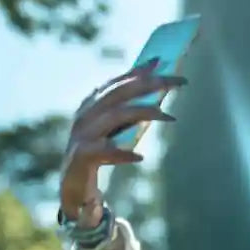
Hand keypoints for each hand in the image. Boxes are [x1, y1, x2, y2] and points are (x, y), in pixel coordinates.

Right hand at [59, 60, 184, 223]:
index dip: (138, 72)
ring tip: (168, 116)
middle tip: (177, 82)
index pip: (118, 83)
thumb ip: (129, 112)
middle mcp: (86, 115)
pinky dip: (122, 153)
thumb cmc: (98, 156)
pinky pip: (104, 152)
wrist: (73, 188)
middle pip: (119, 93)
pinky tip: (139, 157)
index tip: (161, 61)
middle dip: (148, 84)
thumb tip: (156, 91)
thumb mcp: (114, 131)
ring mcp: (82, 135)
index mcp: (92, 106)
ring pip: (114, 116)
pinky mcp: (82, 156)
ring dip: (142, 113)